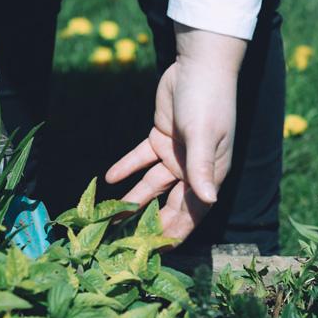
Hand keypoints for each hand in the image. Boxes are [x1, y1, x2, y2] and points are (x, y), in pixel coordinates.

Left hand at [106, 24, 246, 241]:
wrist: (200, 65)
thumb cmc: (208, 100)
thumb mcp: (205, 135)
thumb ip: (202, 167)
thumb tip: (209, 200)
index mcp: (209, 175)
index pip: (192, 212)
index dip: (175, 233)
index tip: (155, 252)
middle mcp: (193, 170)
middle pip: (169, 204)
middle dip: (149, 223)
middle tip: (125, 242)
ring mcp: (176, 155)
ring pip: (151, 185)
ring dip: (133, 199)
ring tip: (109, 217)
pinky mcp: (161, 139)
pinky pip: (142, 158)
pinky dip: (127, 166)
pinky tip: (110, 179)